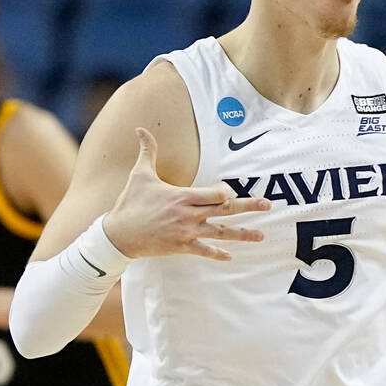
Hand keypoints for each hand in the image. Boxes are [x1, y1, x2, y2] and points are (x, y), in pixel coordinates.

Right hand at [104, 128, 270, 260]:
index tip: (229, 192)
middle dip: (248, 206)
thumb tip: (140, 128)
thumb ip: (147, 150)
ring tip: (261, 236)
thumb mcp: (140, 174)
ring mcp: (186, 232)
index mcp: (182, 196)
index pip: (214, 194)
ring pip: (220, 233)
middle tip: (268, 205)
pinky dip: (217, 254)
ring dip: (243, 234)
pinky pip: (204, 251)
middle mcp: (188, 215)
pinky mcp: (181, 247)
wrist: (117, 234)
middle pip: (225, 210)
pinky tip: (230, 257)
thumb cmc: (130, 202)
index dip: (225, 192)